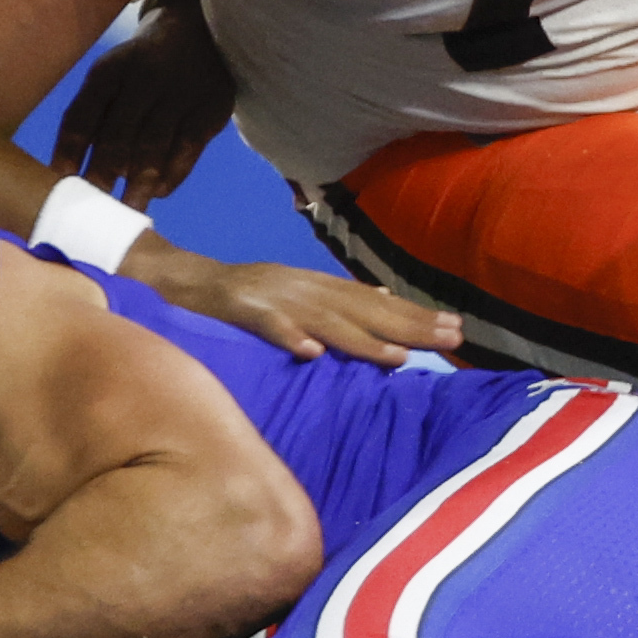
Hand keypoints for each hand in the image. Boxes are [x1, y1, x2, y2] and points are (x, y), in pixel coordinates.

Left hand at [51, 0, 235, 209]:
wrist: (196, 34)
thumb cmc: (138, 73)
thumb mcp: (110, 80)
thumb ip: (92, 120)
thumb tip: (70, 177)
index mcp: (108, 72)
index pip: (82, 117)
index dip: (69, 153)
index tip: (61, 186)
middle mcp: (142, 79)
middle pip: (117, 136)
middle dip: (103, 176)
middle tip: (93, 211)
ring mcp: (179, 93)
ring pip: (153, 147)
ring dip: (137, 185)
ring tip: (127, 213)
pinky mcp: (210, 109)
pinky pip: (187, 150)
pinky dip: (171, 175)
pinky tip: (157, 192)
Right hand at [122, 233, 462, 366]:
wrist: (180, 279)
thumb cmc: (242, 295)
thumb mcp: (297, 294)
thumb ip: (338, 302)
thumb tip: (386, 303)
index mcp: (317, 287)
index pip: (376, 303)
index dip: (416, 316)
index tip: (456, 330)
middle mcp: (303, 288)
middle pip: (363, 309)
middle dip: (409, 325)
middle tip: (451, 338)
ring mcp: (271, 298)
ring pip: (323, 320)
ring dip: (362, 338)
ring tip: (397, 358)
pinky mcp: (239, 309)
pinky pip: (266, 326)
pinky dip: (288, 337)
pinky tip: (310, 353)